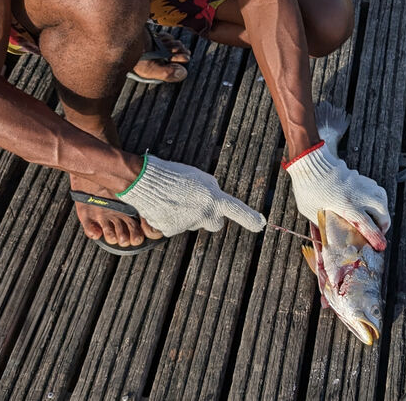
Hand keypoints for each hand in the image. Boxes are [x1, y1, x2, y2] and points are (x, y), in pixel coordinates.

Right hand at [118, 156, 265, 236]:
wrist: (145, 181)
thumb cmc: (173, 174)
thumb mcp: (200, 178)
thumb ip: (212, 192)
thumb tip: (216, 203)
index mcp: (213, 198)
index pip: (236, 210)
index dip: (250, 218)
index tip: (260, 224)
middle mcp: (204, 214)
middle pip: (215, 223)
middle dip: (210, 217)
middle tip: (197, 204)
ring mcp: (188, 224)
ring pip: (193, 224)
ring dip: (188, 215)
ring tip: (175, 199)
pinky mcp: (172, 230)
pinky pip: (176, 227)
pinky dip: (172, 219)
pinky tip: (165, 207)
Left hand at [284, 143, 390, 249]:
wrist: (309, 162)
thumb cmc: (307, 188)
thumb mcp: (312, 211)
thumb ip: (324, 222)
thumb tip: (328, 234)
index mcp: (346, 206)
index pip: (367, 225)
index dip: (376, 237)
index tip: (380, 246)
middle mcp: (357, 195)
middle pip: (382, 210)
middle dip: (384, 223)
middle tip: (379, 231)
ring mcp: (360, 184)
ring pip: (381, 196)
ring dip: (382, 209)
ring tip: (377, 217)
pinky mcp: (358, 176)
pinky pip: (374, 187)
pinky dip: (376, 196)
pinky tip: (369, 201)